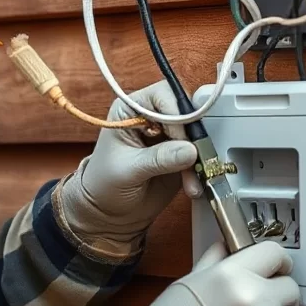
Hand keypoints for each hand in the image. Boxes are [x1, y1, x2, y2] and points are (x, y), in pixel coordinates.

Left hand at [58, 81, 202, 253]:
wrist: (108, 210)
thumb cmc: (104, 184)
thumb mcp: (127, 170)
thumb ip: (158, 158)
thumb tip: (189, 150)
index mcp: (131, 109)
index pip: (162, 95)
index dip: (177, 114)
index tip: (181, 139)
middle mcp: (152, 117)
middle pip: (186, 110)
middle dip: (193, 135)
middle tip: (193, 158)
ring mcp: (169, 135)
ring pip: (196, 132)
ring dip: (199, 155)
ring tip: (192, 179)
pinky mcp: (180, 153)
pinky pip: (200, 154)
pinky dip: (200, 168)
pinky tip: (192, 184)